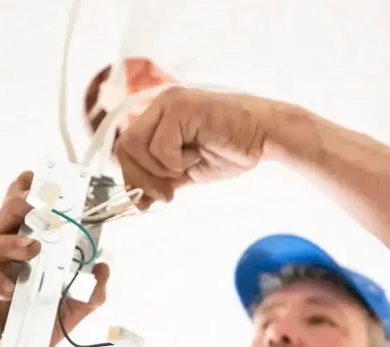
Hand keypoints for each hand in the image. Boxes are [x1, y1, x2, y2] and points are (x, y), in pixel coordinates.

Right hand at [0, 171, 109, 346]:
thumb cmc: (24, 338)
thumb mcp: (66, 314)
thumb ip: (89, 293)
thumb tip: (105, 267)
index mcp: (16, 256)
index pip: (21, 218)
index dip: (27, 195)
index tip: (42, 178)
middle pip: (2, 220)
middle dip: (19, 205)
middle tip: (37, 200)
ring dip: (12, 242)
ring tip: (34, 248)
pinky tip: (8, 290)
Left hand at [114, 87, 277, 207]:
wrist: (265, 136)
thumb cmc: (231, 149)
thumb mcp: (188, 170)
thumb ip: (162, 180)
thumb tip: (137, 202)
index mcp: (157, 118)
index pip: (125, 149)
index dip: (132, 177)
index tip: (148, 200)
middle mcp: (158, 105)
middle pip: (124, 148)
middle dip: (143, 179)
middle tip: (168, 194)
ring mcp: (168, 103)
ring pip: (137, 147)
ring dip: (162, 169)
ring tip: (189, 166)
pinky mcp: (180, 106)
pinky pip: (160, 146)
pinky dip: (177, 161)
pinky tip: (198, 153)